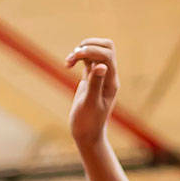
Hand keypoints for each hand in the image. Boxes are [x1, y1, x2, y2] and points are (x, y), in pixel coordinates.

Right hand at [66, 37, 119, 151]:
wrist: (86, 134)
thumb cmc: (89, 123)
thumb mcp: (90, 104)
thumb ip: (95, 84)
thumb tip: (101, 66)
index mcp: (111, 83)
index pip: (108, 55)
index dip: (93, 50)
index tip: (78, 55)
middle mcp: (108, 77)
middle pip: (107, 47)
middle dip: (89, 45)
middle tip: (76, 55)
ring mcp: (99, 77)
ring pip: (95, 51)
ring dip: (81, 50)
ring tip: (69, 61)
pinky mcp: (90, 78)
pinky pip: (86, 59)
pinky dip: (76, 57)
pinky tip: (68, 65)